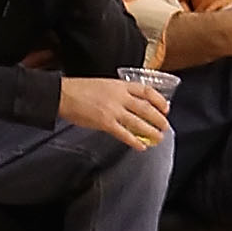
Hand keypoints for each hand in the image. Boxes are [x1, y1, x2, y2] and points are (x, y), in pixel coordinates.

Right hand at [57, 75, 171, 146]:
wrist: (65, 94)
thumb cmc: (82, 89)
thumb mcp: (106, 85)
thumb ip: (119, 93)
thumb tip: (131, 104)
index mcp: (121, 85)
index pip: (146, 91)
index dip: (159, 100)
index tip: (166, 107)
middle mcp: (120, 97)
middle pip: (146, 108)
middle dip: (158, 118)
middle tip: (165, 126)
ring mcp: (113, 110)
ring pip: (138, 122)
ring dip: (151, 131)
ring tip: (159, 138)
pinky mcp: (105, 123)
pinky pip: (124, 133)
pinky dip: (134, 141)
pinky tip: (141, 146)